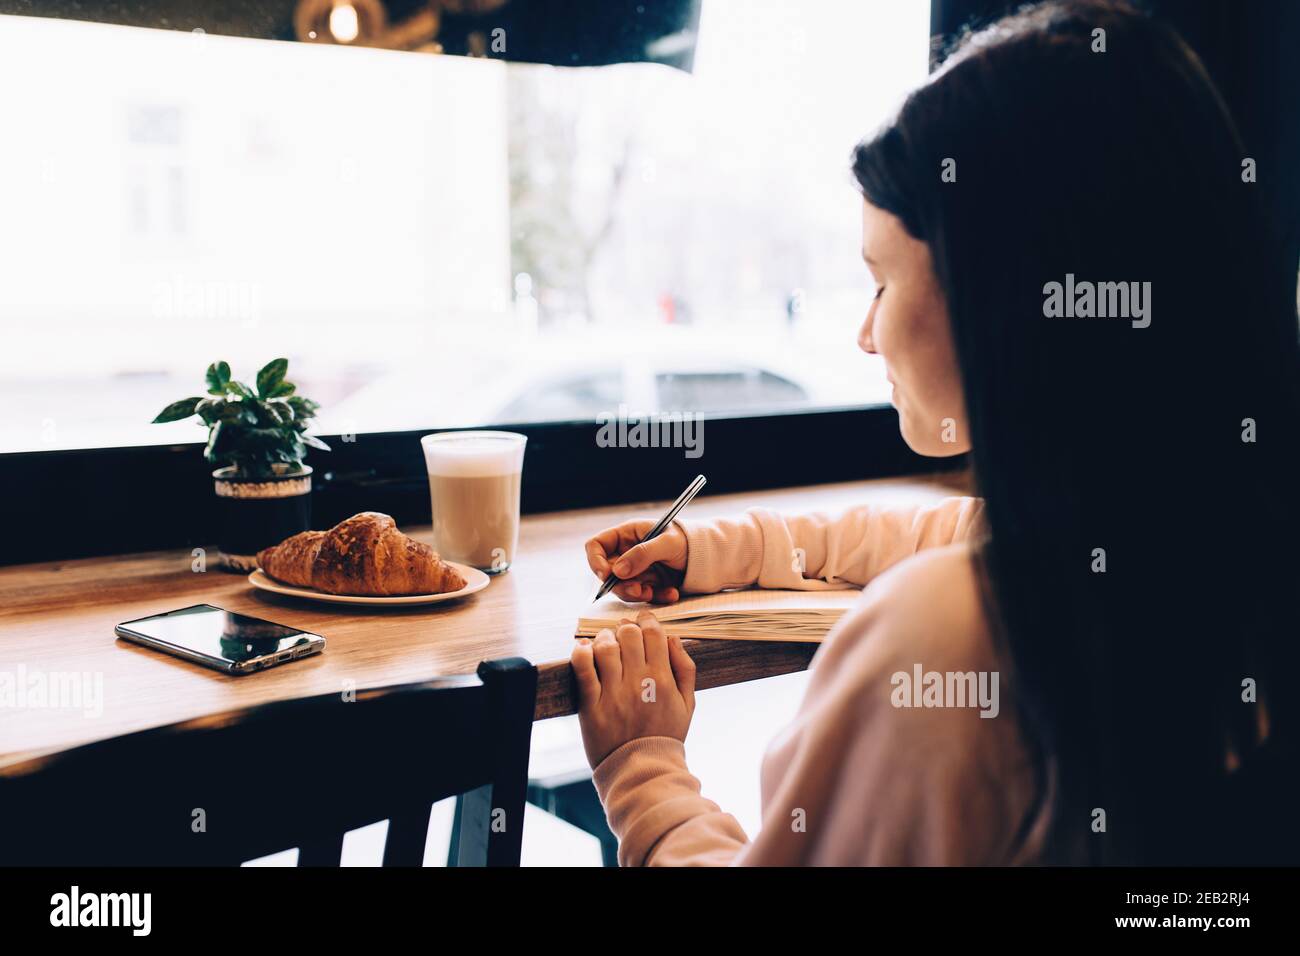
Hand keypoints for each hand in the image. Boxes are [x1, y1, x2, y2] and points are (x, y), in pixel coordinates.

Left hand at [570, 610, 696, 767]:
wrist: (643, 770)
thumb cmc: (666, 735)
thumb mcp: (688, 704)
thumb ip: (685, 668)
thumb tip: (673, 638)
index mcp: (663, 679)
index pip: (653, 633)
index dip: (646, 620)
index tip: (642, 621)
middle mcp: (638, 682)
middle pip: (629, 634)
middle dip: (625, 628)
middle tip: (622, 633)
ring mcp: (614, 694)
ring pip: (606, 647)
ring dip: (604, 639)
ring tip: (605, 644)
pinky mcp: (591, 706)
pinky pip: (583, 670)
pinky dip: (580, 653)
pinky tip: (582, 648)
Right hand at [585, 519, 687, 603]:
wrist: (709, 556)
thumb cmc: (688, 540)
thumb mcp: (667, 543)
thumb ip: (642, 554)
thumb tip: (617, 571)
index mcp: (627, 534)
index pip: (596, 545)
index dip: (596, 561)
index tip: (607, 575)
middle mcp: (628, 552)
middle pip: (608, 572)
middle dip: (621, 585)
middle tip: (638, 590)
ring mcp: (637, 569)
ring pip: (623, 587)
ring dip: (637, 593)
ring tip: (654, 592)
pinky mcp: (648, 584)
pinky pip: (642, 595)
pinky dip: (655, 597)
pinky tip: (671, 593)